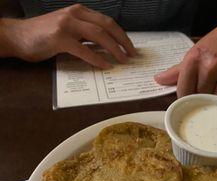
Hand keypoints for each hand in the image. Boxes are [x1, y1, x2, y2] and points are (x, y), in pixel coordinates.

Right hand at [0, 4, 135, 67]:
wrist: (19, 36)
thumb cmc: (43, 36)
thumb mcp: (68, 31)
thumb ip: (85, 36)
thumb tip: (105, 49)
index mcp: (79, 12)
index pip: (106, 21)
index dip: (121, 35)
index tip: (130, 48)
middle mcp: (75, 14)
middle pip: (107, 26)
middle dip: (122, 41)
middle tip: (132, 55)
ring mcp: (67, 25)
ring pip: (98, 35)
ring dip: (114, 49)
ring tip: (122, 61)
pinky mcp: (59, 38)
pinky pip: (83, 49)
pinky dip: (96, 58)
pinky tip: (105, 66)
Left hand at [155, 1, 216, 102]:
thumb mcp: (200, 49)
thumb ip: (179, 69)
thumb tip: (158, 80)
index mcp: (196, 58)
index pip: (184, 92)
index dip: (186, 99)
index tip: (191, 100)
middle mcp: (212, 66)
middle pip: (201, 99)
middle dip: (204, 100)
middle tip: (211, 93)